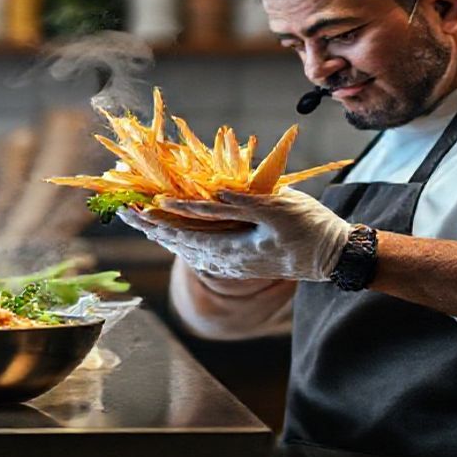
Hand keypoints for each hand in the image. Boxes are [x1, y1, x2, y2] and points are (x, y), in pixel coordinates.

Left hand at [117, 189, 350, 280]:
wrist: (334, 257)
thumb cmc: (310, 229)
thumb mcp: (278, 209)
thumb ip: (242, 203)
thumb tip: (209, 194)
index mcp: (229, 249)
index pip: (179, 233)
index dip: (152, 219)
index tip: (129, 207)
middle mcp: (224, 261)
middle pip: (176, 243)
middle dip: (148, 226)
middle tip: (122, 210)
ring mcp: (232, 263)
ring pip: (186, 247)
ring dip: (162, 232)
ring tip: (141, 219)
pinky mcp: (240, 260)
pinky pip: (201, 250)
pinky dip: (182, 238)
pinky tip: (177, 234)